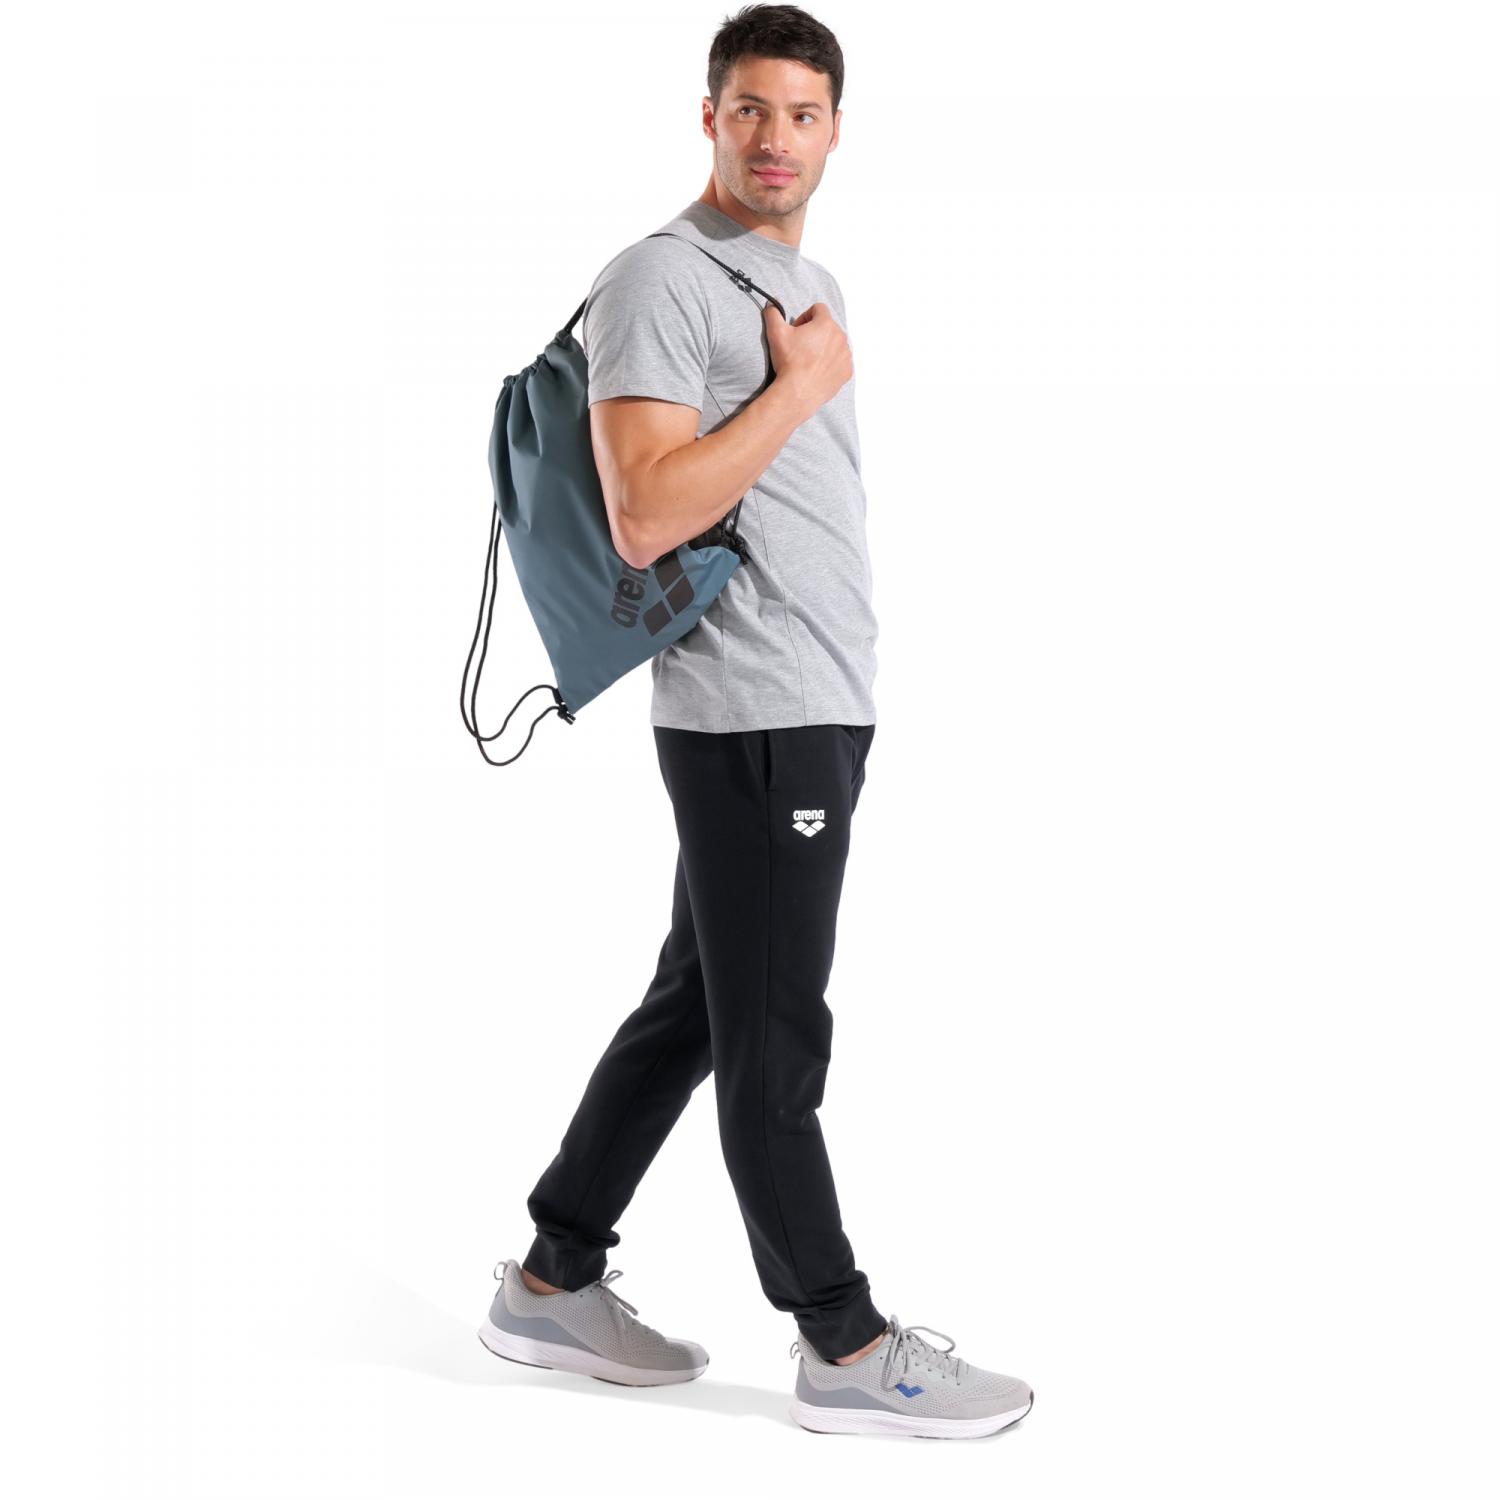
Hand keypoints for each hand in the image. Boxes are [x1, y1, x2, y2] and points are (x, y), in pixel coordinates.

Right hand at [763, 300, 852, 418]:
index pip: (818, 309)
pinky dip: (831, 363)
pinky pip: (841, 361)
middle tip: (801, 346)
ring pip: (836, 344)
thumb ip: (773, 313)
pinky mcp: (847, 371)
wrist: (798, 392)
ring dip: (825, 347)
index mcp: (826, 324)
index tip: (797, 330)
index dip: (805, 317)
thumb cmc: (789, 362)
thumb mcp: (776, 334)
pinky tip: (818, 370)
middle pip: (828, 327)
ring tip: (809, 359)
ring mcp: (846, 355)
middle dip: (816, 333)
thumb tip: (771, 304)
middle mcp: (840, 337)